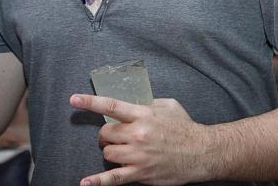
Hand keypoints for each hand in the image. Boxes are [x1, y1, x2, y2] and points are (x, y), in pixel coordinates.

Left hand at [69, 94, 209, 185]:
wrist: (204, 153)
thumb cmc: (186, 128)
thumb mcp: (167, 106)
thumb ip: (146, 103)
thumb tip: (132, 103)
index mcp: (143, 115)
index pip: (111, 106)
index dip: (89, 102)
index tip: (73, 99)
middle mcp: (138, 135)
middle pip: (106, 133)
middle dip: (107, 134)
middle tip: (116, 136)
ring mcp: (138, 156)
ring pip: (108, 153)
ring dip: (111, 151)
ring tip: (123, 151)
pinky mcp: (141, 174)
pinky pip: (114, 179)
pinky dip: (98, 182)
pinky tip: (85, 183)